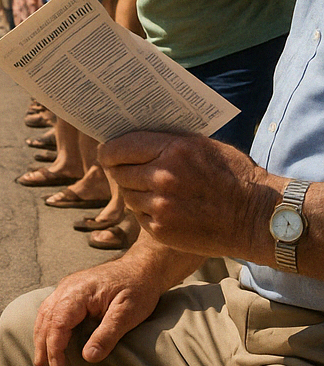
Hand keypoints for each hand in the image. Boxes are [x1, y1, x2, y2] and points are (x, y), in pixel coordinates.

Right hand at [32, 256, 165, 365]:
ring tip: (42, 356)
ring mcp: (67, 287)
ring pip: (45, 312)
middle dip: (42, 344)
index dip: (55, 349)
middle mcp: (67, 288)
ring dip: (41, 335)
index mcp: (78, 293)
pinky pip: (51, 308)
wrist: (141, 267)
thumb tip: (88, 358)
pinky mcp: (70, 289)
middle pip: (46, 318)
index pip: (58, 324)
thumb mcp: (128, 314)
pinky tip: (48, 335)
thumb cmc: (137, 289)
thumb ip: (107, 335)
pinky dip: (47, 324)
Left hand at [99, 131, 274, 259]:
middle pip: (119, 172)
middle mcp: (162, 178)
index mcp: (172, 151)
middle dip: (121, 170)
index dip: (108, 151)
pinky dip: (147, 211)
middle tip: (128, 170)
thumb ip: (167, 142)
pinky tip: (166, 208)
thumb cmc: (233, 176)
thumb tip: (132, 136)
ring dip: (136, 192)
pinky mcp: (160, 229)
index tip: (107, 153)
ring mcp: (160, 205)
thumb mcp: (203, 146)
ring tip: (156, 190)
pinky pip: (139, 215)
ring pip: (128, 195)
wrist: (257, 218)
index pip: (119, 148)